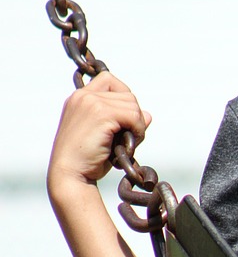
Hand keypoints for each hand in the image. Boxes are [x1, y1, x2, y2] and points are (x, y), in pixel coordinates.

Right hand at [48, 72, 150, 194]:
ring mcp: (91, 102)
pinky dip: (138, 131)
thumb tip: (147, 114)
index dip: (123, 98)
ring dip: (137, 125)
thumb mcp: (104, 136)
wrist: (70, 176)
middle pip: (126, 94)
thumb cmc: (86, 160)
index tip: (123, 121)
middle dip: (133, 116)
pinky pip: (134, 116)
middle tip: (127, 138)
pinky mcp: (101, 113)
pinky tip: (128, 146)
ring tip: (126, 143)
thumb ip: (122, 121)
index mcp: (79, 98)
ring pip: (132, 104)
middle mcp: (83, 95)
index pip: (109, 80)